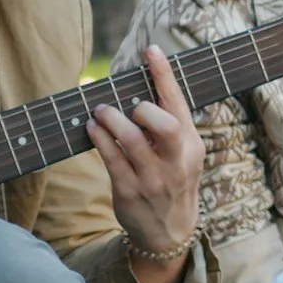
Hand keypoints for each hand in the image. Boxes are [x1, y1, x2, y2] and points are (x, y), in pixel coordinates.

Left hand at [87, 45, 202, 258]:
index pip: (179, 104)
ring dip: (110, 119)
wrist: (170, 232)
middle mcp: (175, 162)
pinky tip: (92, 128)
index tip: (151, 50)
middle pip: (163, 125)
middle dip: (142, 108)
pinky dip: (98, 138)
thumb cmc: (173, 181)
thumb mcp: (184, 156)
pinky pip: (110, 159)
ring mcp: (152, 179)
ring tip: (100, 111)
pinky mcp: (129, 192)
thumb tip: (140, 89)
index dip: (164, 74)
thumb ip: (171, 127)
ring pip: (130, 140)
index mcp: (191, 146)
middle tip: (128, 106)